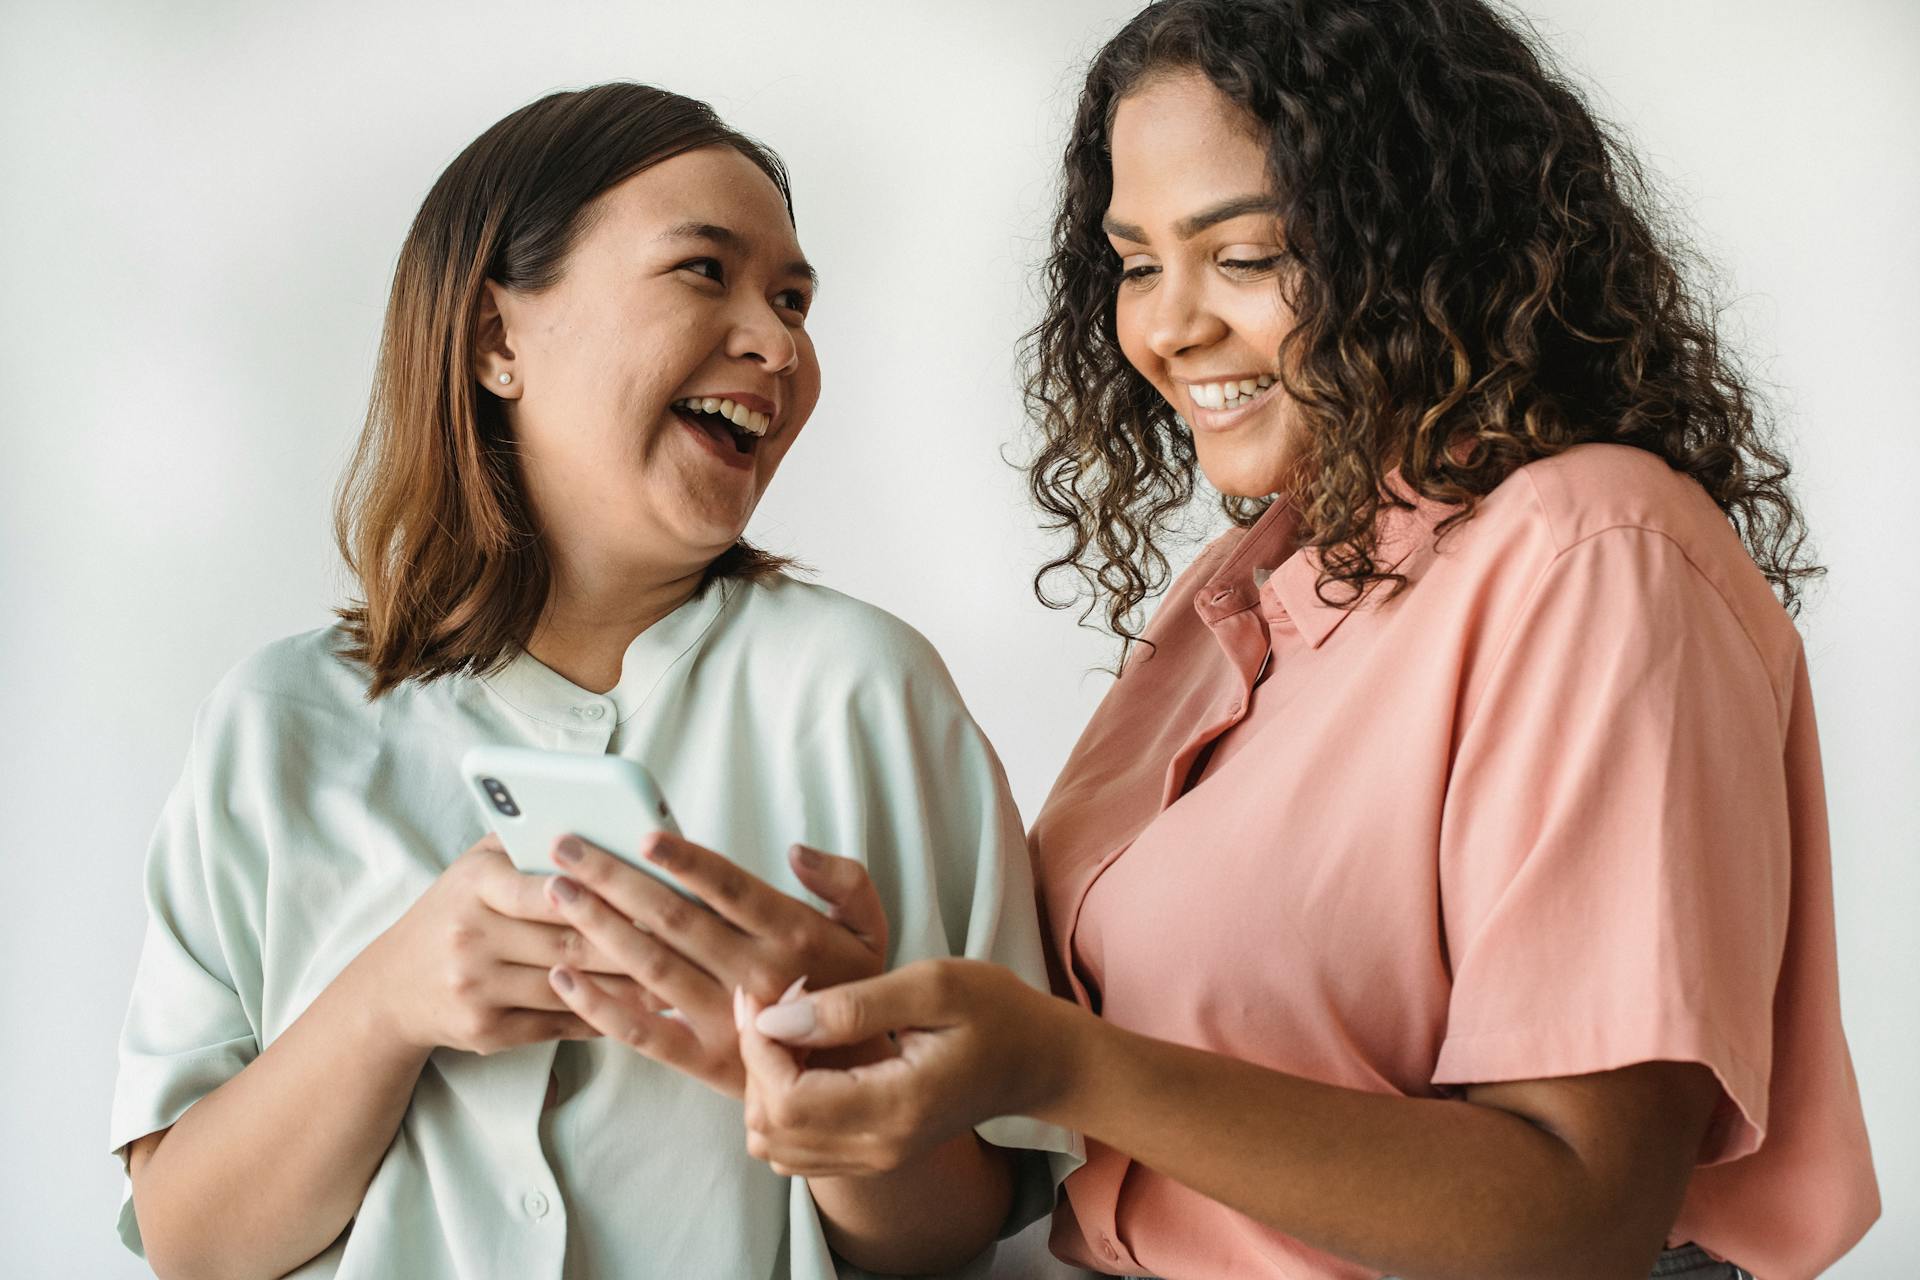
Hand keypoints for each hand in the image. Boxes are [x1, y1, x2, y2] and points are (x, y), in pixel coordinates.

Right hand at [351, 834, 663, 1056]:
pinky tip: (644, 1008)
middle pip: (568, 942)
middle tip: (687, 939)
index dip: (602, 892)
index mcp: (474, 887)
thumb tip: (603, 824)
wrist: (391, 988)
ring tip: (681, 975)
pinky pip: (559, 1024)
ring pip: (571, 988)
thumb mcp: (477, 867)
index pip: (546, 888)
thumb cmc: (455, 912)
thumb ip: (528, 842)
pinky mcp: (486, 1032)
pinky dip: (605, 1016)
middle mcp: (470, 938)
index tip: (654, 890)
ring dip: (630, 985)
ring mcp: (477, 990)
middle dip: (632, 941)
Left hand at [542, 832, 888, 1097]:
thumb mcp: (871, 929)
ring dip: (597, 926)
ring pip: (650, 967)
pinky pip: (642, 1033)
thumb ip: (845, 881)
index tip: (640, 835)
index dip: (683, 860)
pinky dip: (597, 1006)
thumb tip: (796, 851)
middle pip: (673, 919)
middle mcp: (756, 975)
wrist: (855, 1083)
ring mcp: (727, 1021)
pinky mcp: (704, 1061)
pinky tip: (561, 976)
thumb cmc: (854, 993)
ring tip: (555, 893)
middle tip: (567, 847)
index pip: (728, 887)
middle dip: (614, 878)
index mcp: (794, 935)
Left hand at [734, 958, 1076, 1176]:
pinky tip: (806, 1057)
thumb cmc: (995, 1011)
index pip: (787, 1099)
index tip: (764, 995)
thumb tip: (776, 1020)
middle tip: (776, 1004)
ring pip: (774, 1144)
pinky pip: (796, 1149)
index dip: (757, 1046)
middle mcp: (879, 1147)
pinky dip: (781, 1105)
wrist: (1037, 1061)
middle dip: (755, 1063)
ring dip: (764, 1085)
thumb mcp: (932, 986)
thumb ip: (852, 1005)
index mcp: (896, 1106)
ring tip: (792, 1029)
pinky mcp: (871, 1155)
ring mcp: (875, 1158)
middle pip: (771, 1128)